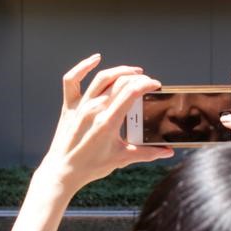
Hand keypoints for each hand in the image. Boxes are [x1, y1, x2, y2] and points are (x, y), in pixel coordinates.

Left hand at [37, 54, 173, 193]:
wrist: (62, 171)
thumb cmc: (91, 166)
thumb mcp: (122, 159)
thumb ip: (147, 153)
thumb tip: (168, 152)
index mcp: (108, 121)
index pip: (131, 92)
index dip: (146, 84)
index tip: (156, 85)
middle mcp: (93, 109)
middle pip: (120, 82)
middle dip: (138, 78)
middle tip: (148, 82)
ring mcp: (80, 106)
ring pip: (102, 78)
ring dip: (120, 71)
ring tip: (134, 72)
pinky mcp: (69, 106)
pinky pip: (72, 80)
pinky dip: (83, 67)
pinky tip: (96, 59)